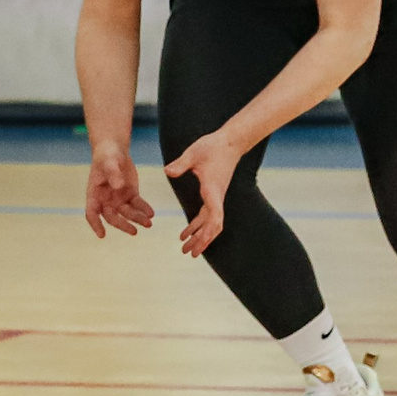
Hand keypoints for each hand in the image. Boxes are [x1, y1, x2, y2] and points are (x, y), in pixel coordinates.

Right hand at [84, 140, 156, 237]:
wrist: (115, 150)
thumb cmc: (107, 156)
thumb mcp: (109, 162)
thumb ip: (113, 173)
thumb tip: (118, 187)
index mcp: (94, 194)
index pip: (92, 213)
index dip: (95, 224)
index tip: (102, 235)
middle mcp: (105, 200)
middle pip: (112, 217)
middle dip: (123, 225)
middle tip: (134, 231)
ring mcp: (118, 199)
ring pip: (127, 213)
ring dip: (137, 219)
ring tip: (148, 224)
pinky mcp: (131, 195)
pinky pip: (138, 205)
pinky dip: (144, 209)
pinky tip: (151, 213)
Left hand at [165, 133, 243, 256]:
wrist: (229, 142)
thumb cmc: (213, 147)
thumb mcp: (194, 153)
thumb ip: (181, 164)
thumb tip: (167, 171)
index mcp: (212, 190)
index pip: (214, 215)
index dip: (208, 230)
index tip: (200, 241)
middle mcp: (216, 197)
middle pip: (212, 226)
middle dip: (201, 240)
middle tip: (188, 253)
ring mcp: (216, 197)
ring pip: (209, 223)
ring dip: (199, 237)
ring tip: (185, 249)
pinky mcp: (213, 194)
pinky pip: (206, 216)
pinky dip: (197, 226)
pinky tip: (186, 233)